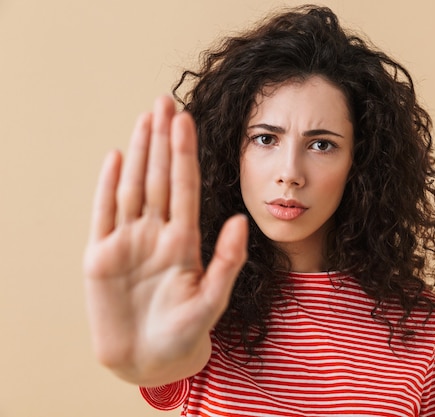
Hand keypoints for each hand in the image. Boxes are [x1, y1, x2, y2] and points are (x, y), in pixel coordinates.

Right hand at [83, 96, 247, 385]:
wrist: (151, 358)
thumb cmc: (185, 332)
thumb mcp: (212, 298)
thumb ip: (228, 260)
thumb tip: (240, 219)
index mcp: (185, 240)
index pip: (185, 186)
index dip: (185, 153)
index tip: (187, 120)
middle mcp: (156, 233)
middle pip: (159, 177)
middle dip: (162, 140)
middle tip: (165, 101)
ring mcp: (128, 241)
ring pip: (133, 186)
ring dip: (138, 153)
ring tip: (145, 119)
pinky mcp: (100, 256)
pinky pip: (104, 214)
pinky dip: (107, 186)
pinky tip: (115, 157)